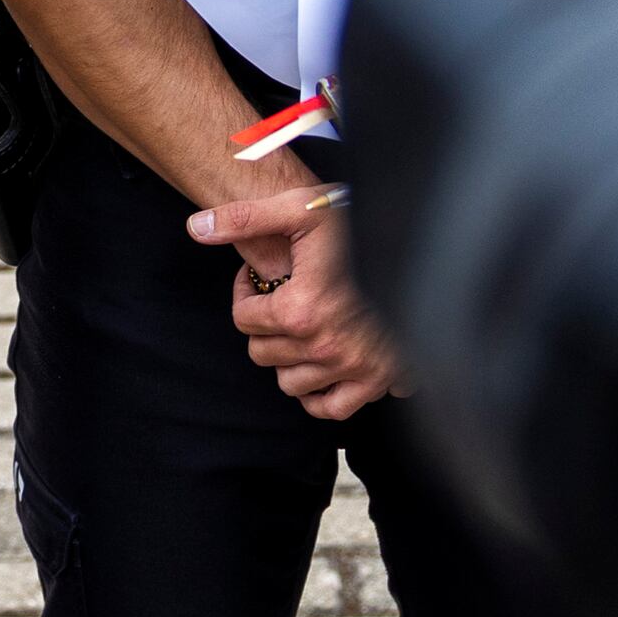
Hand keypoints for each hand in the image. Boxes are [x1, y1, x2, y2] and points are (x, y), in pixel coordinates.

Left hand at [187, 191, 398, 421]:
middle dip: (265, 326)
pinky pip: (333, 408)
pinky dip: (321, 394)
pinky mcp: (379, 380)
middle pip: (262, 353)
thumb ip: (244, 218)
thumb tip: (195, 227)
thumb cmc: (359, 224)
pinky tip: (323, 365)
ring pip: (290, 384)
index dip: (246, 293)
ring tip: (302, 329)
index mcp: (302, 309)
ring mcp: (354, 368)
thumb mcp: (299, 208)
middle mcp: (326, 346)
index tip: (261, 278)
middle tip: (282, 300)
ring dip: (289, 359)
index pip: (244, 318)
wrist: (422, 243)